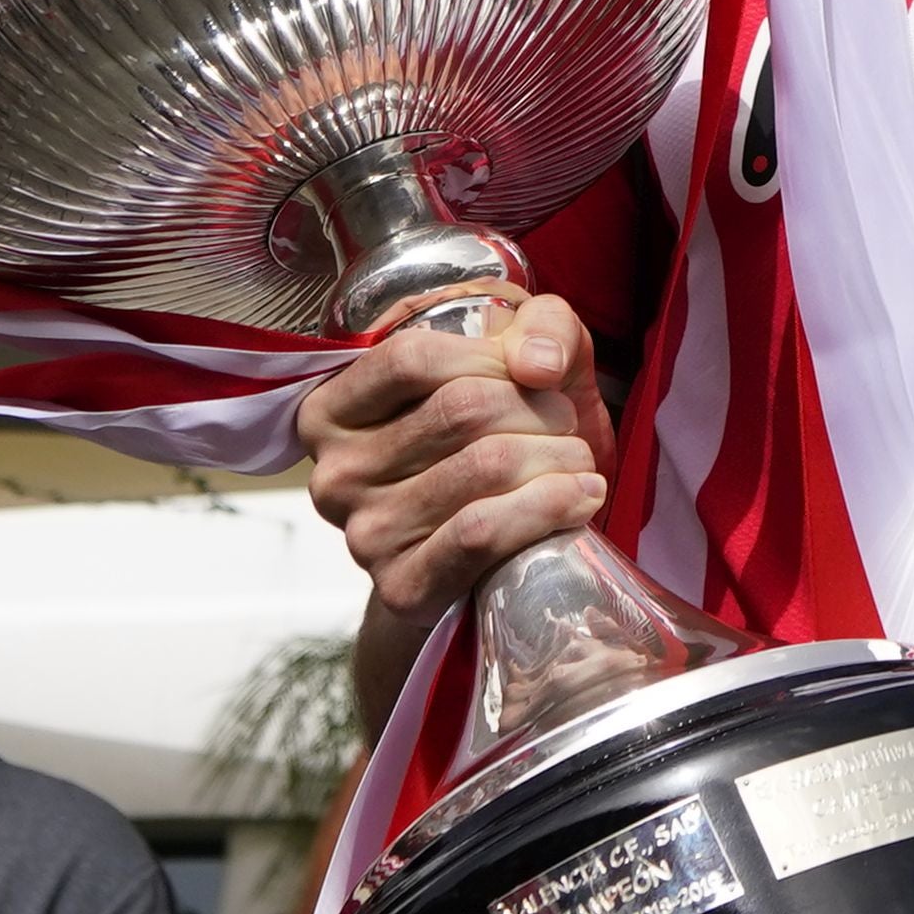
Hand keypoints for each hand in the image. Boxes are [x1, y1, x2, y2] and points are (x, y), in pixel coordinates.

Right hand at [294, 289, 607, 642]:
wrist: (487, 560)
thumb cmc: (493, 446)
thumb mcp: (513, 364)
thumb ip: (537, 326)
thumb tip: (537, 362)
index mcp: (332, 409)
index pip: (411, 358)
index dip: (491, 356)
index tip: (537, 372)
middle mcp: (334, 473)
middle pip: (460, 409)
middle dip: (540, 409)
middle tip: (567, 425)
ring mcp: (365, 535)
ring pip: (483, 467)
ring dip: (558, 457)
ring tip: (579, 462)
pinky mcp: (404, 587)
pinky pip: (482, 533)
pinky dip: (547, 507)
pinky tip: (581, 497)